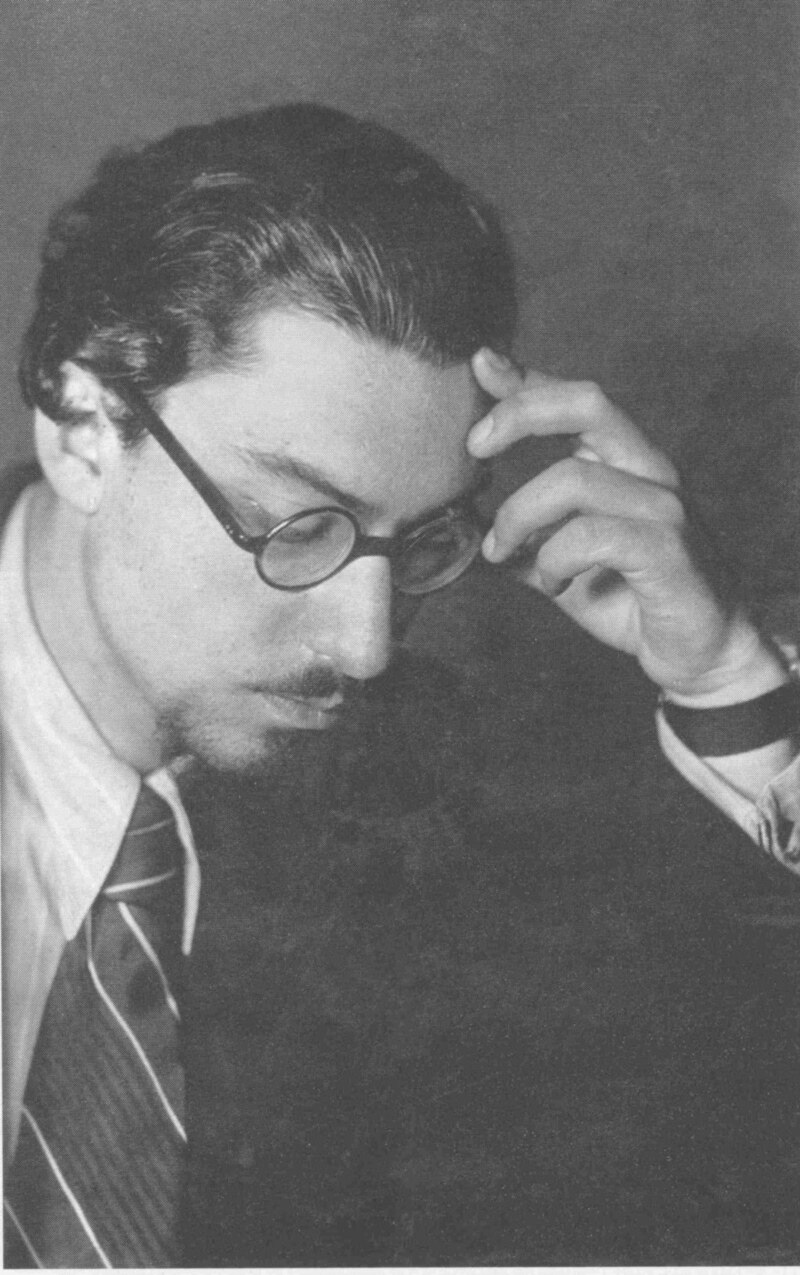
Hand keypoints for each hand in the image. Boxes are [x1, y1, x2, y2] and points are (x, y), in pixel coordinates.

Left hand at [468, 349, 786, 704]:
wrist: (697, 653)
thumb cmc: (628, 599)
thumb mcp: (560, 560)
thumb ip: (524, 534)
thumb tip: (464, 523)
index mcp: (625, 462)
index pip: (576, 400)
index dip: (527, 378)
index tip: (480, 363)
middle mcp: (649, 470)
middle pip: (588, 402)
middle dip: (521, 412)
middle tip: (475, 448)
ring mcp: (663, 507)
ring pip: (574, 477)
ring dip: (519, 516)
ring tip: (502, 554)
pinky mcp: (669, 550)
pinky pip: (594, 535)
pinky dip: (553, 559)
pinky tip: (549, 584)